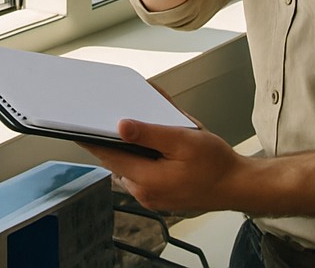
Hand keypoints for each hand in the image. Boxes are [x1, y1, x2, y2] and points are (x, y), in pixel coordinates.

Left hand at [80, 119, 249, 215]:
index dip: (91, 139)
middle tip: (102, 117)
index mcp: (147, 180)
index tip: (76, 125)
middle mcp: (146, 193)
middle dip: (109, 140)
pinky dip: (138, 157)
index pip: (108, 156)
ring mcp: (153, 196)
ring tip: (127, 125)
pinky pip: (140, 173)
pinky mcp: (161, 194)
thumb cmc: (216, 164)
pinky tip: (146, 142)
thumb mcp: (182, 139)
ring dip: (125, 149)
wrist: (238, 185)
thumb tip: (122, 126)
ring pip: (127, 167)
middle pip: (116, 161)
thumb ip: (150, 132)